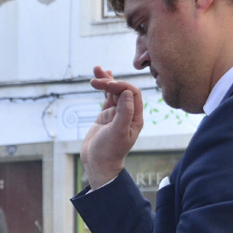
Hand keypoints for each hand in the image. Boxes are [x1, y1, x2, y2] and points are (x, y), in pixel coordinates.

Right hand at [81, 66, 143, 188]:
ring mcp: (117, 113)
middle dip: (110, 82)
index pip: (133, 94)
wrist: (98, 163)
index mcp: (136, 117)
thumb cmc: (109, 151)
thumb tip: (127, 92)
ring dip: (106, 81)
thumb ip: (124, 112)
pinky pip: (106, 98)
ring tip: (96, 69)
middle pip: (122, 90)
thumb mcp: (117, 132)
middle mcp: (128, 113)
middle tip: (96, 78)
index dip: (121, 86)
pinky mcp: (106, 115)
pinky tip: (100, 78)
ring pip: (113, 92)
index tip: (107, 85)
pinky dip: (103, 88)